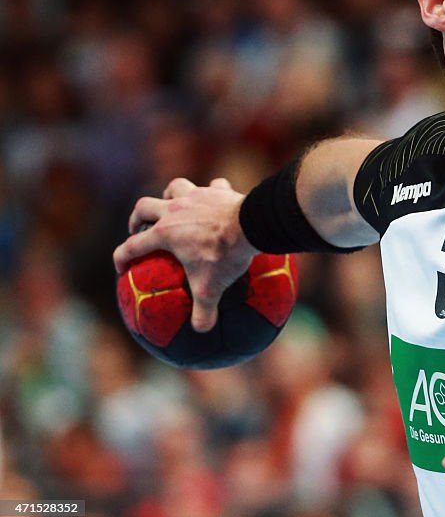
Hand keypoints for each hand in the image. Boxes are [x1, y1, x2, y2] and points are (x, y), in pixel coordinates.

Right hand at [112, 177, 258, 331]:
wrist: (252, 225)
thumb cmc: (225, 256)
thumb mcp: (212, 289)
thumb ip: (203, 311)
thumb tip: (201, 330)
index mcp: (165, 234)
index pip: (132, 246)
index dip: (122, 257)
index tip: (121, 267)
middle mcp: (175, 210)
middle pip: (144, 207)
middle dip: (138, 217)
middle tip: (140, 228)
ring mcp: (197, 196)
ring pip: (175, 187)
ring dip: (170, 195)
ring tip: (174, 205)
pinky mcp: (218, 191)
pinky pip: (213, 185)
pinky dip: (213, 191)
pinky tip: (218, 198)